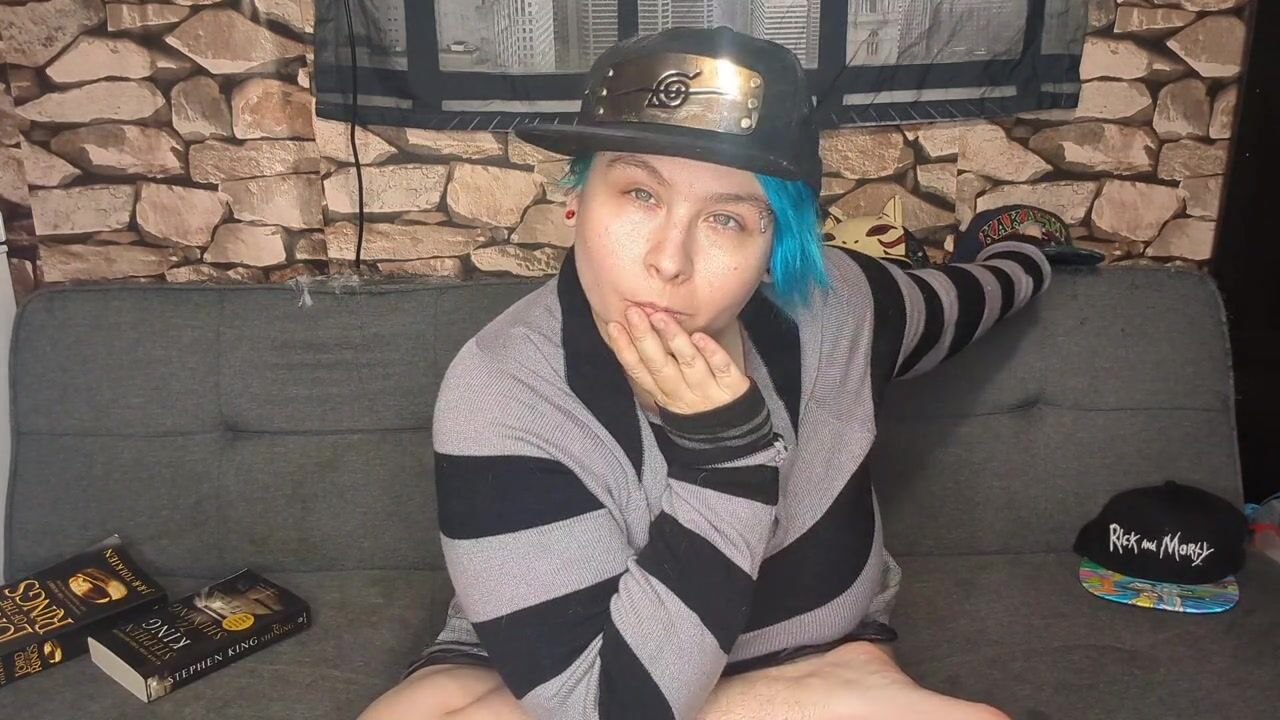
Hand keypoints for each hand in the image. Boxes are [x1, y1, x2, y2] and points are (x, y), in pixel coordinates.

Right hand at [605, 306, 750, 415]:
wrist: (733, 433)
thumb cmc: (698, 404)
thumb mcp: (672, 392)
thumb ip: (657, 368)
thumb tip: (636, 334)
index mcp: (663, 393)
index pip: (639, 372)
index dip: (625, 350)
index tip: (614, 325)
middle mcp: (682, 393)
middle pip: (660, 365)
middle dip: (645, 338)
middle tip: (634, 312)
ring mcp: (708, 392)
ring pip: (689, 364)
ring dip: (674, 340)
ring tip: (661, 317)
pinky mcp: (732, 388)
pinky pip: (722, 368)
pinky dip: (711, 353)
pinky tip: (699, 336)